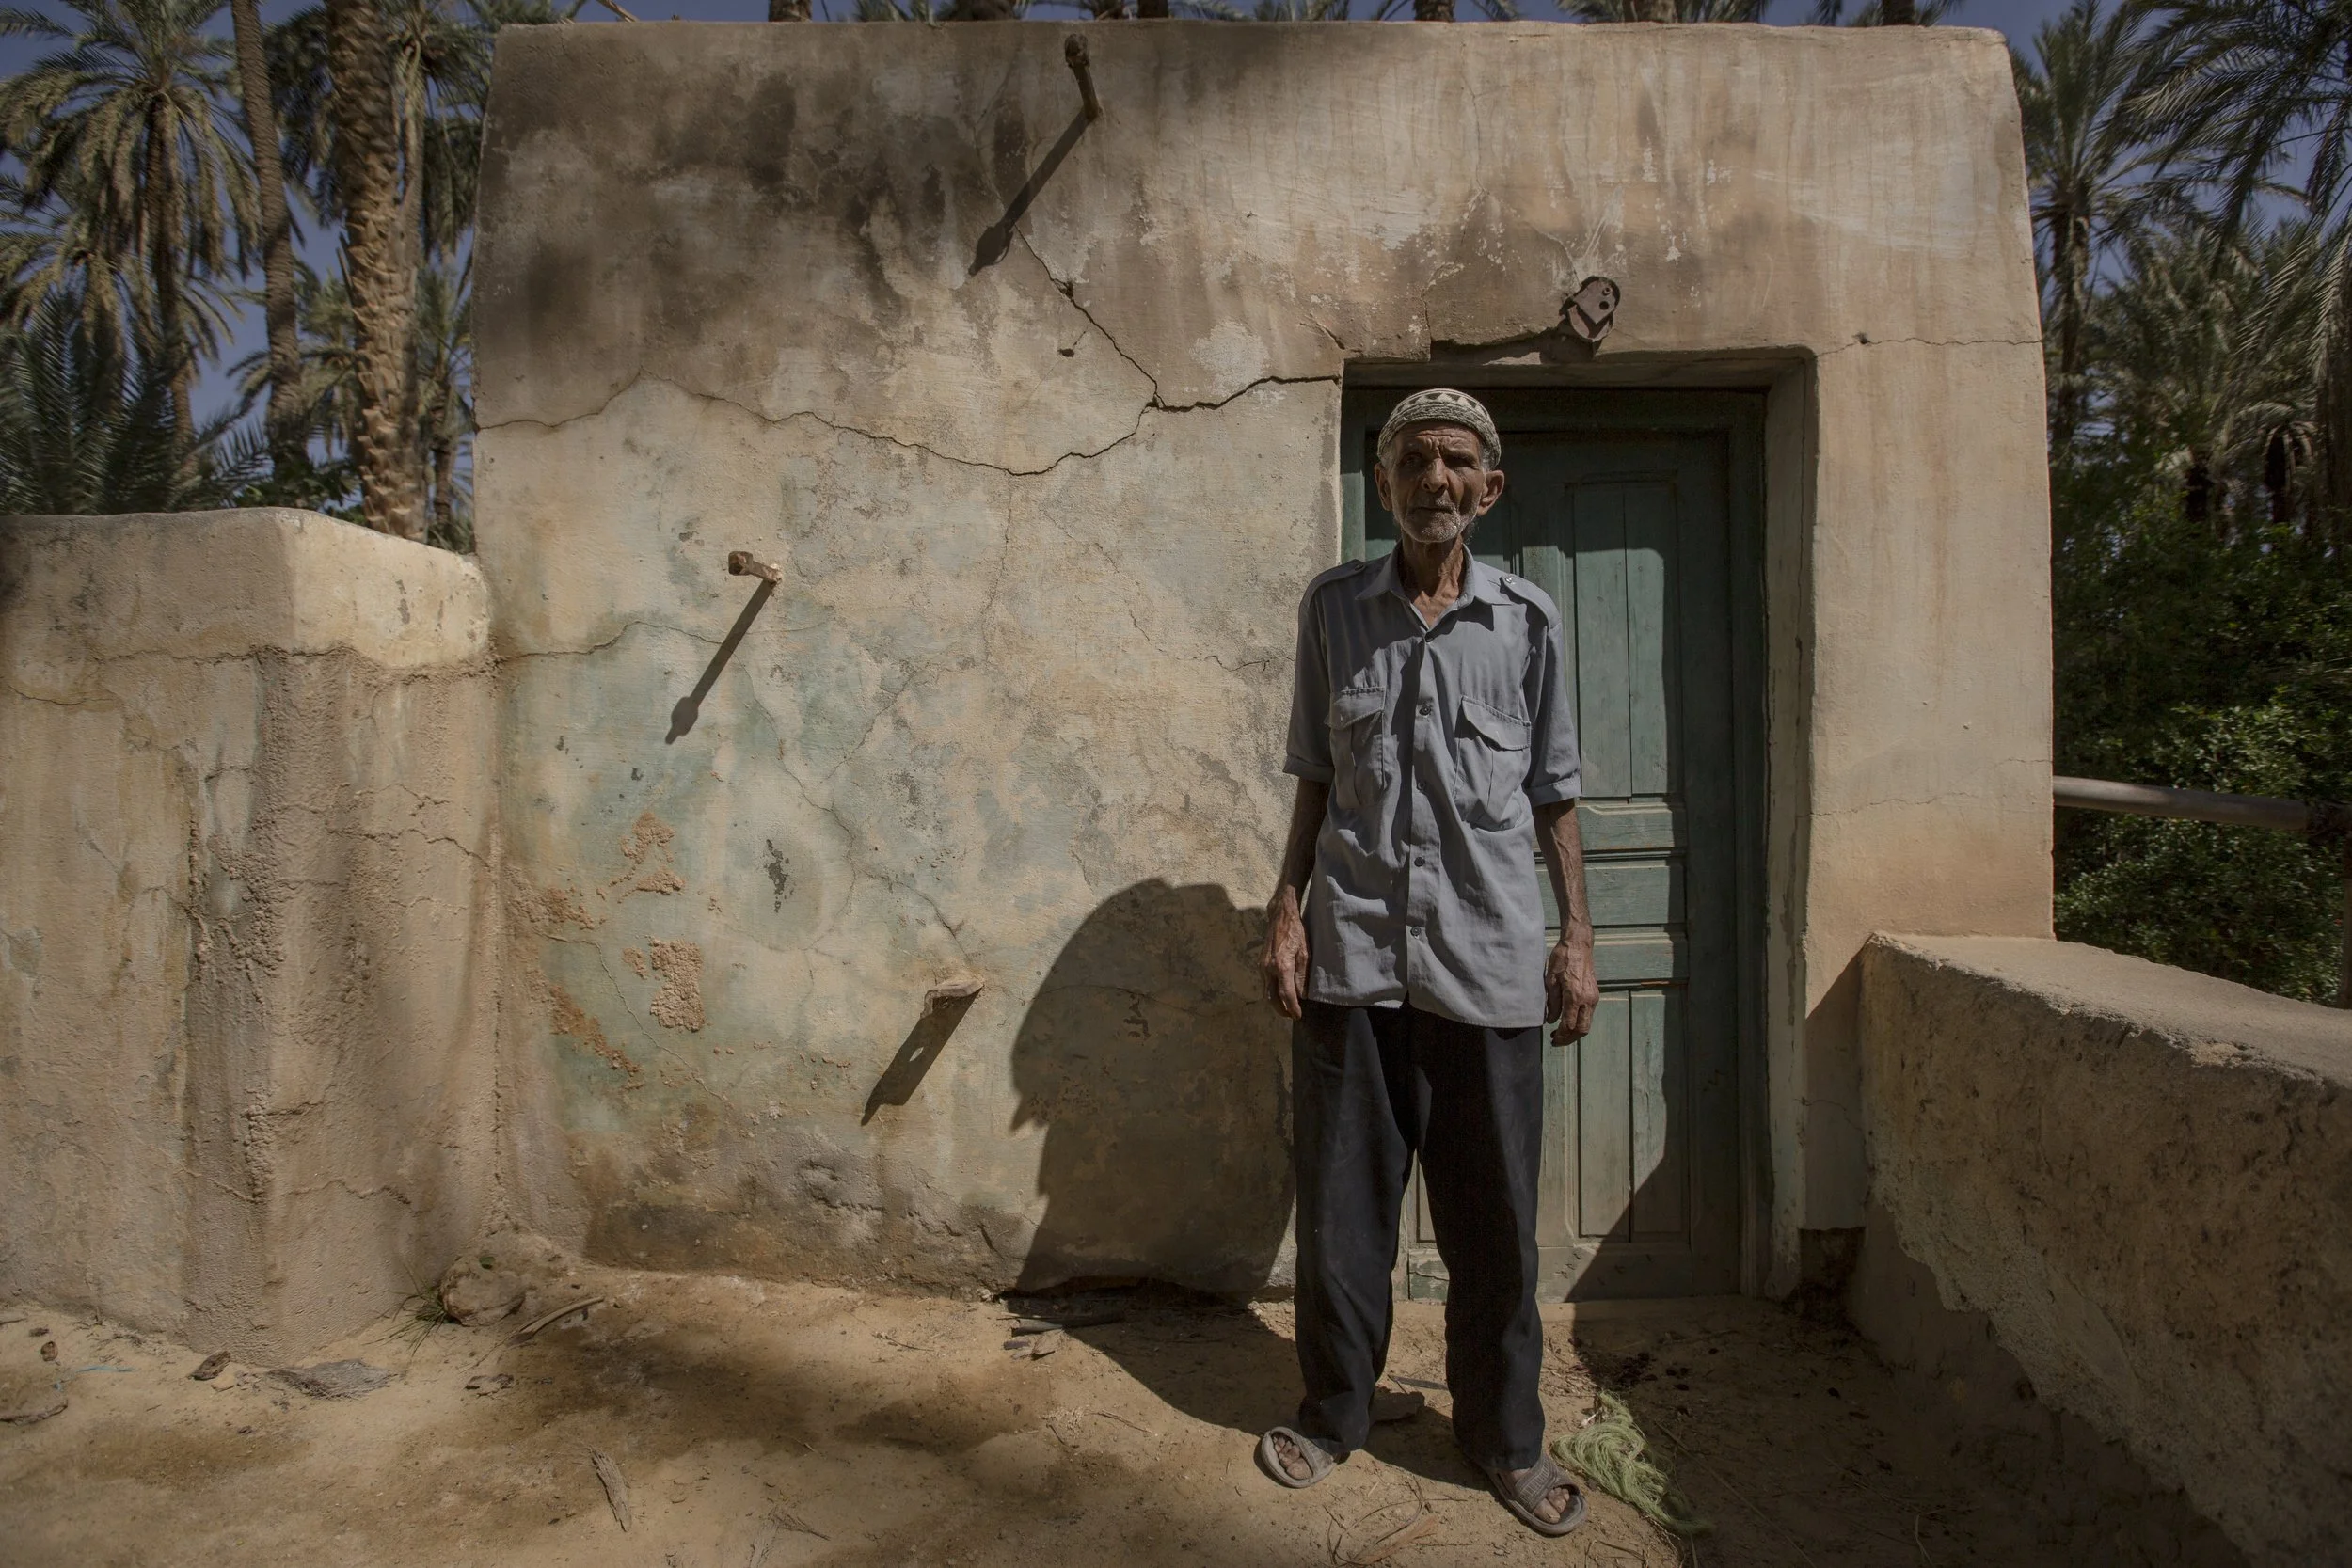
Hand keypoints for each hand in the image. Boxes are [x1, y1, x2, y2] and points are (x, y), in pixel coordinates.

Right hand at [1262, 888, 1309, 1018]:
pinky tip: (1279, 994)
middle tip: (1291, 1016)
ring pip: (1266, 992)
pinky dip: (1271, 993)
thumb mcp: (1305, 953)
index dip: (1292, 1007)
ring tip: (1286, 1008)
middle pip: (1272, 997)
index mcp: (1282, 966)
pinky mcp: (1260, 963)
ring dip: (1275, 1003)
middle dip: (1281, 1010)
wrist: (1280, 916)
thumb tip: (1303, 994)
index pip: (1286, 994)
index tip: (1298, 1016)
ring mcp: (1262, 966)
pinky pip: (1264, 983)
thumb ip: (1302, 975)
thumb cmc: (1296, 932)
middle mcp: (1269, 968)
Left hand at [1545, 932, 1598, 1042]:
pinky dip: (1580, 1022)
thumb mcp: (1550, 980)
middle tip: (1556, 1040)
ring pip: (1587, 1023)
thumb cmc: (1562, 959)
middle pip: (1582, 1029)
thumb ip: (1552, 1002)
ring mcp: (1593, 997)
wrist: (1579, 945)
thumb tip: (1551, 1020)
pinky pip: (1589, 1014)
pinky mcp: (1595, 994)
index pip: (1569, 1024)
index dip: (1561, 1036)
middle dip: (1570, 1039)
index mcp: (1575, 996)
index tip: (1552, 1040)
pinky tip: (1569, 1021)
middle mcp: (1587, 999)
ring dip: (1575, 1031)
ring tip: (1561, 1033)